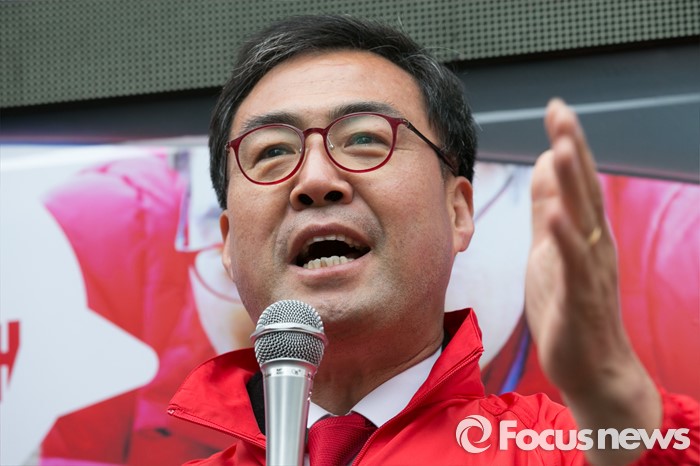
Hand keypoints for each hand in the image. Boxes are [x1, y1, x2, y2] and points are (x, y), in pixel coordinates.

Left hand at [525, 99, 660, 464]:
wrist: (592, 367)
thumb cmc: (569, 305)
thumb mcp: (548, 249)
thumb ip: (548, 208)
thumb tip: (545, 164)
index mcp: (583, 232)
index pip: (576, 181)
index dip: (567, 144)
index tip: (556, 108)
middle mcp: (593, 245)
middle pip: (584, 191)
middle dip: (573, 150)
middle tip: (562, 112)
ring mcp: (590, 271)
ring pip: (582, 221)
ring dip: (573, 185)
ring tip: (562, 148)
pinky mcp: (580, 300)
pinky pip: (574, 267)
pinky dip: (565, 241)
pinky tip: (556, 217)